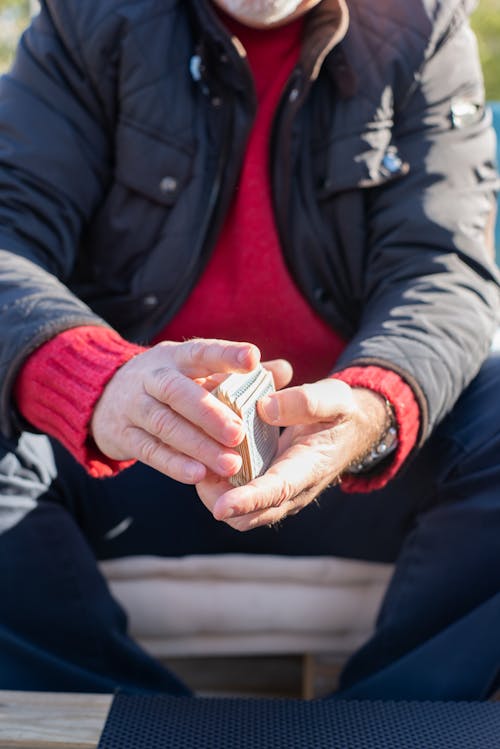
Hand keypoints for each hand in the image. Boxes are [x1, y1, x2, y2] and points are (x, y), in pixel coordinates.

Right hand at [90, 338, 280, 483]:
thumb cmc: (168, 384)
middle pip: (178, 392)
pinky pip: (149, 450)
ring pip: (165, 425)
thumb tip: (283, 370)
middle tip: (239, 434)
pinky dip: (173, 464)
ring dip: (198, 446)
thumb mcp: (194, 371)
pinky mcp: (123, 435)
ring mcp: (134, 406)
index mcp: (175, 358)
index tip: (252, 359)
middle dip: (209, 413)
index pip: (201, 352)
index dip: (226, 355)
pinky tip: (198, 476)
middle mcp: (152, 378)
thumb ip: (238, 374)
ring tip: (231, 465)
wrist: (102, 397)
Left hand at [196, 379, 388, 529]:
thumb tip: (264, 408)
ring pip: (240, 512)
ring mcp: (278, 494)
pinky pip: (238, 497)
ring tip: (198, 459)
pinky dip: (219, 484)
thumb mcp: (333, 399)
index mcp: (310, 468)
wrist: (350, 430)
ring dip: (215, 493)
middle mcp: (292, 491)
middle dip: (218, 500)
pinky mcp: (266, 487)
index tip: (221, 507)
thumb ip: (304, 402)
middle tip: (197, 467)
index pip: (277, 491)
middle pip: (250, 515)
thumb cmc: (341, 413)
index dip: (248, 500)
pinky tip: (206, 456)